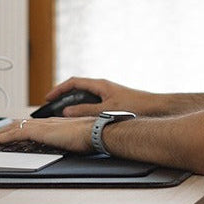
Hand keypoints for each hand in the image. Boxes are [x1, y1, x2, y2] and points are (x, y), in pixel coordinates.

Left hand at [0, 116, 93, 152]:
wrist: (97, 132)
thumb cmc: (94, 137)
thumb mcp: (80, 140)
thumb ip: (73, 141)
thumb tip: (73, 146)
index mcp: (57, 124)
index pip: (34, 125)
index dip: (22, 128)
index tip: (13, 132)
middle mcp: (47, 122)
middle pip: (21, 124)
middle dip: (6, 130)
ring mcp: (42, 126)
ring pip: (14, 128)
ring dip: (0, 134)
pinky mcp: (38, 132)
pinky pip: (14, 134)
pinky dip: (1, 138)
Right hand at [46, 77, 161, 116]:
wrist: (156, 108)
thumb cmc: (135, 106)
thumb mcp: (105, 110)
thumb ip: (85, 111)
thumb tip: (67, 111)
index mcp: (100, 84)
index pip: (73, 82)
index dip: (59, 89)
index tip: (48, 98)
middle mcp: (103, 87)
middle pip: (78, 89)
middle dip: (64, 97)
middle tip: (52, 107)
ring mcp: (109, 94)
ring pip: (85, 97)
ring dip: (74, 105)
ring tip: (64, 116)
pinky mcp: (114, 102)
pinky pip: (93, 103)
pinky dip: (84, 109)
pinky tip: (82, 120)